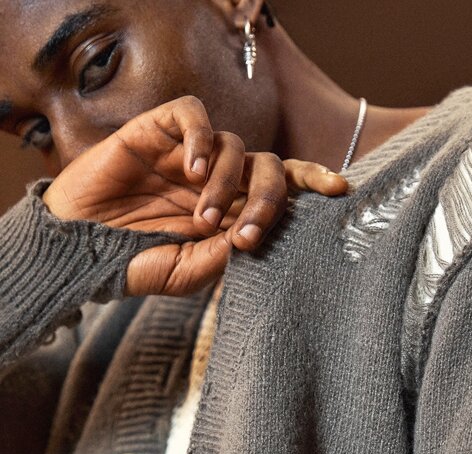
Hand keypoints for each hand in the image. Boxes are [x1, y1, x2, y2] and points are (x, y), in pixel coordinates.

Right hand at [42, 95, 348, 296]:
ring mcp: (188, 155)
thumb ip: (226, 255)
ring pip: (234, 144)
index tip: (340, 189)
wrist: (81, 251)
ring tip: (202, 217)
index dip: (313, 181)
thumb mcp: (189, 272)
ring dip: (226, 183)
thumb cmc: (136, 264)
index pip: (283, 186)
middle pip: (269, 166)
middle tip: (248, 232)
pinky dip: (201, 138)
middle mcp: (217, 179)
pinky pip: (193, 115)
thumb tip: (261, 234)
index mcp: (233, 210)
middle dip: (270, 198)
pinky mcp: (156, 132)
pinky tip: (191, 170)